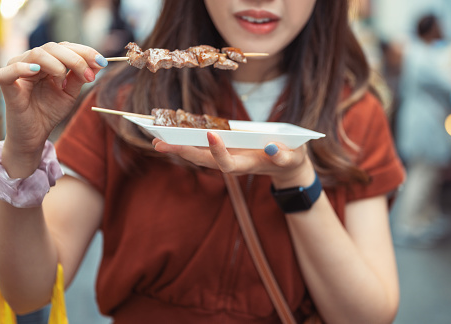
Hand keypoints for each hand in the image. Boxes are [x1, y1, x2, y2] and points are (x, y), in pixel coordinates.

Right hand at [0, 42, 107, 154]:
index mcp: (47, 61)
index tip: (102, 62)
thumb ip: (80, 77)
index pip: (65, 47)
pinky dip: (23, 67)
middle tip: (89, 77)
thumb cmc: (49, 111)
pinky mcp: (6, 83)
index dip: (85, 52)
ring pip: (37, 54)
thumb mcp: (70, 93)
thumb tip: (99, 62)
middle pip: (53, 48)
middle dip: (76, 59)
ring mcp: (17, 70)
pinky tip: (36, 71)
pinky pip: (11, 69)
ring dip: (57, 66)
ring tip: (63, 84)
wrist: (34, 134)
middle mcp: (31, 61)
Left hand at [152, 132, 315, 186]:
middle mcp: (233, 164)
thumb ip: (284, 156)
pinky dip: (186, 142)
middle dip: (183, 152)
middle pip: (204, 161)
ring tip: (157, 141)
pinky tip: (171, 136)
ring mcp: (228, 158)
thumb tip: (272, 148)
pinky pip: (202, 148)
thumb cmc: (291, 159)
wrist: (287, 166)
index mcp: (248, 166)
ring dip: (178, 149)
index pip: (228, 163)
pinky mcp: (226, 151)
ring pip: (199, 156)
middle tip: (160, 144)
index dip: (219, 151)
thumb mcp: (293, 158)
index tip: (212, 133)